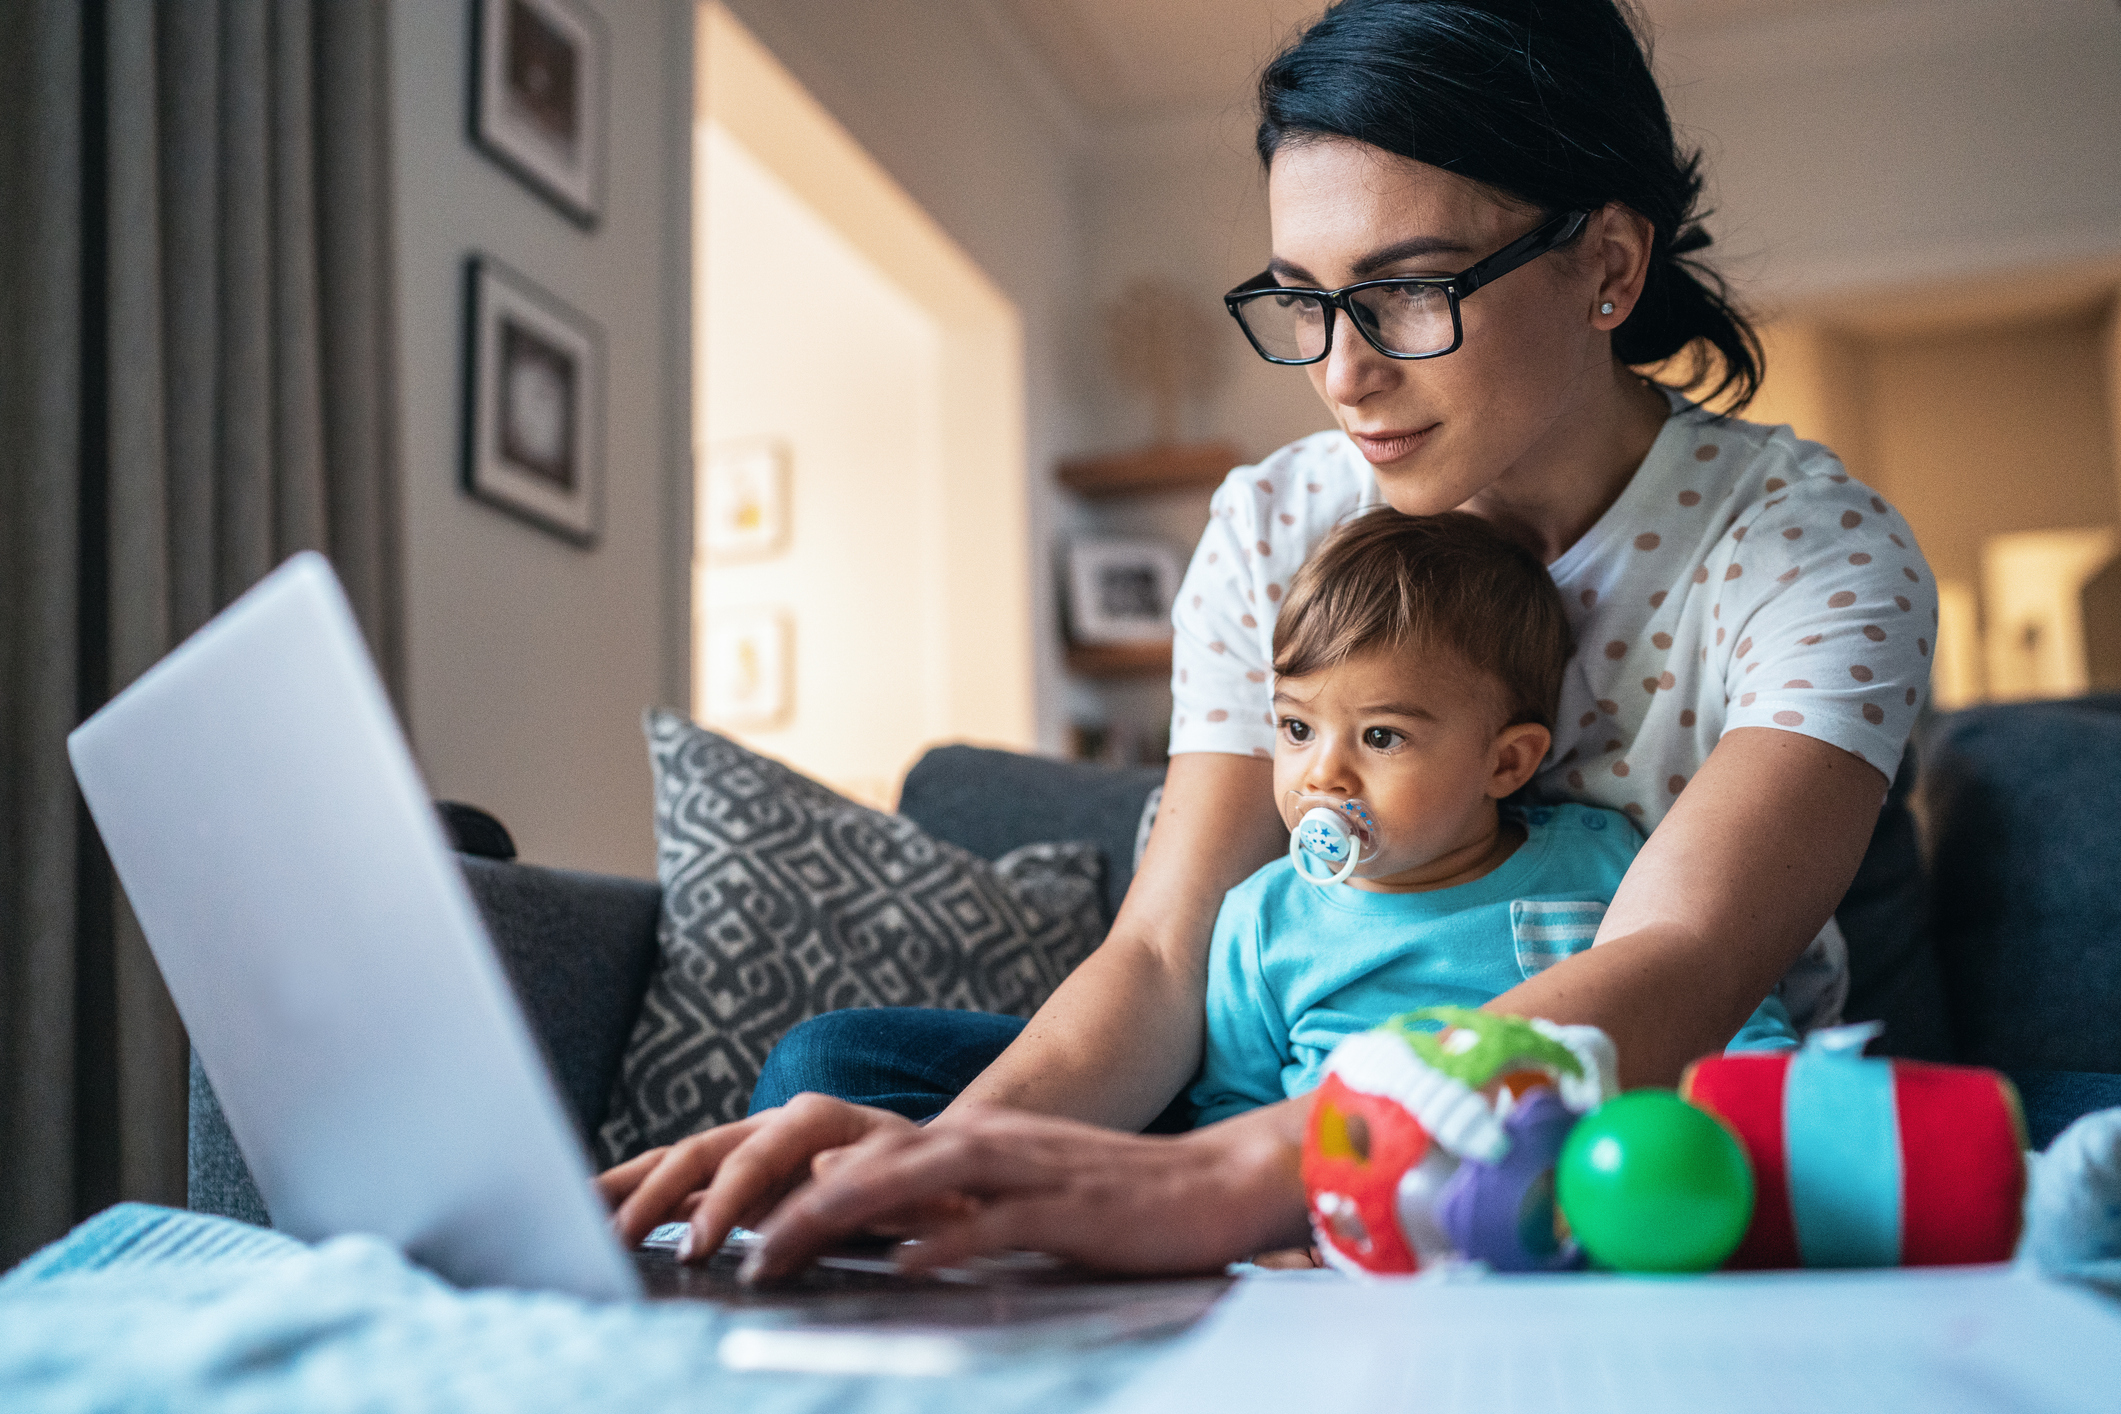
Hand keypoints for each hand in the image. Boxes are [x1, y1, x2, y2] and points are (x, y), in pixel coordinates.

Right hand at [597, 1093, 913, 1256]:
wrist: (925, 1169)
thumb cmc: (923, 1180)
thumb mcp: (917, 1178)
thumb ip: (876, 1179)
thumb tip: (827, 1172)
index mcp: (817, 1119)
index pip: (760, 1153)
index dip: (728, 1199)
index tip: (705, 1245)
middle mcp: (771, 1125)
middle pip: (702, 1152)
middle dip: (660, 1198)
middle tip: (623, 1243)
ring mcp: (744, 1148)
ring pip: (676, 1161)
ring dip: (628, 1190)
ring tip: (578, 1217)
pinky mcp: (728, 1178)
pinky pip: (671, 1182)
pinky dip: (630, 1192)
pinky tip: (590, 1209)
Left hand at [736, 1101, 1311, 1282]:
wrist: (1221, 1182)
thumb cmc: (1115, 1203)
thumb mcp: (1018, 1201)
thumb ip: (952, 1211)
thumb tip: (876, 1234)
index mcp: (967, 1143)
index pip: (856, 1159)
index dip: (782, 1189)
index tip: (720, 1227)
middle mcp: (986, 1144)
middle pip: (863, 1166)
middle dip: (785, 1205)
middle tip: (717, 1247)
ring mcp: (1027, 1171)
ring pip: (913, 1183)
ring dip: (840, 1215)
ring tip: (777, 1251)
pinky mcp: (1071, 1208)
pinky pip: (999, 1222)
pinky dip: (948, 1240)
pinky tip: (904, 1263)